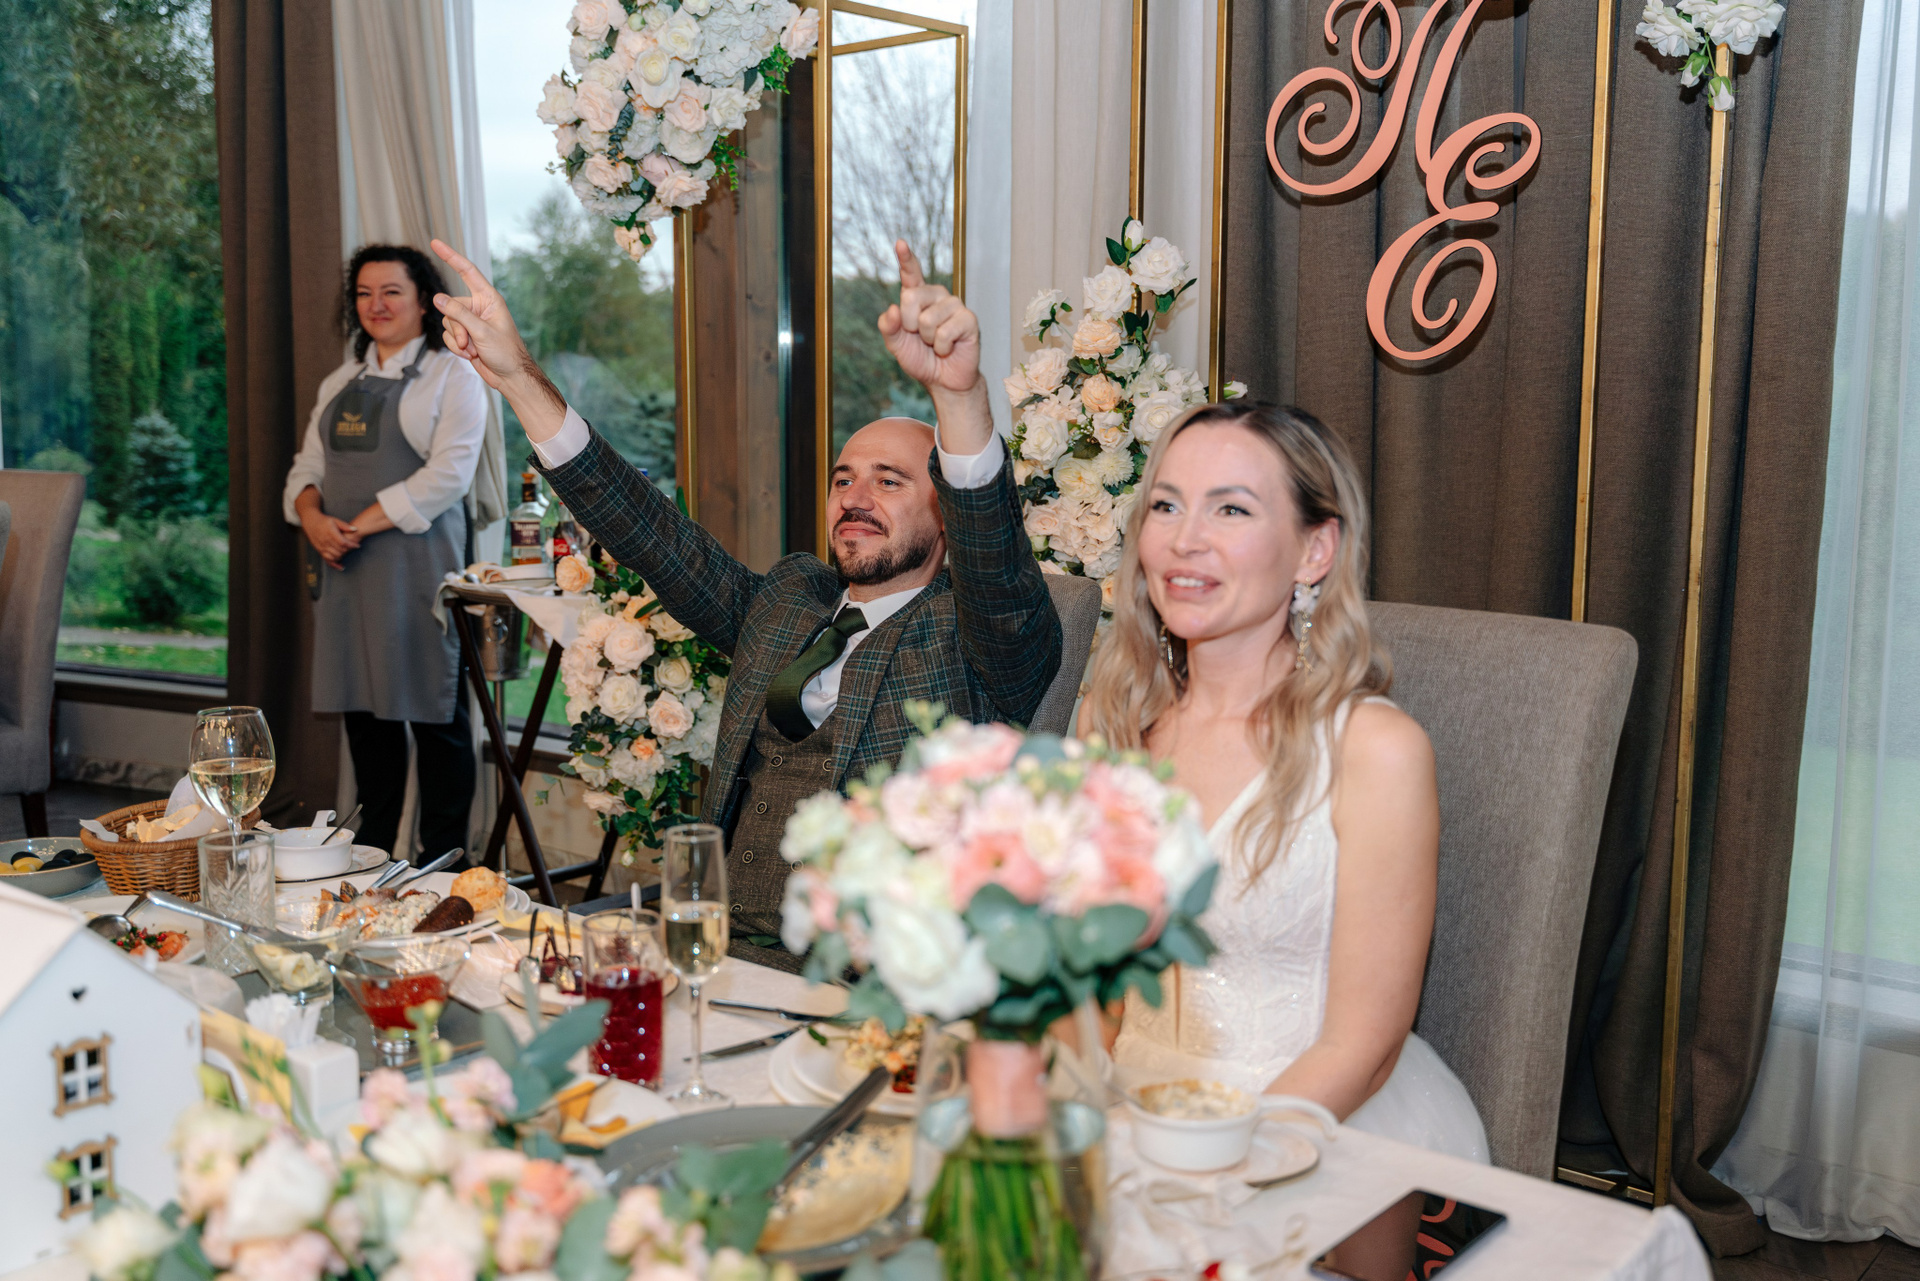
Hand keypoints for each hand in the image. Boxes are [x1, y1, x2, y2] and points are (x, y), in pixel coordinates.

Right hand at [300, 508, 359, 570]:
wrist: (310, 522)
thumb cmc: (324, 520)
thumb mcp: (334, 520)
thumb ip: (345, 526)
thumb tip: (355, 529)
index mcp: (330, 533)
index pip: (343, 542)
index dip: (351, 545)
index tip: (357, 546)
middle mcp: (325, 541)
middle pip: (339, 550)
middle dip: (348, 551)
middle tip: (353, 548)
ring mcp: (321, 546)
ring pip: (334, 556)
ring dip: (342, 556)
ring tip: (347, 554)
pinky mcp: (319, 550)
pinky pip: (327, 560)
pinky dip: (334, 564)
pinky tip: (340, 567)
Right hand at [429, 239, 567, 440]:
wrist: (510, 377)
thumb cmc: (506, 352)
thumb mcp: (482, 331)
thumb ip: (458, 314)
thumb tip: (437, 297)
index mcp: (489, 299)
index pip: (467, 272)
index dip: (451, 256)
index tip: (435, 242)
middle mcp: (478, 307)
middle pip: (450, 306)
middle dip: (456, 327)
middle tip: (469, 342)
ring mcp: (470, 322)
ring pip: (447, 322)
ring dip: (457, 340)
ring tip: (473, 350)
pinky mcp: (465, 336)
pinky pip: (448, 336)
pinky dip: (456, 347)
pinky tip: (470, 355)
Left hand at [877, 240, 980, 394]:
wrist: (943, 380)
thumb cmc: (921, 359)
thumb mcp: (897, 345)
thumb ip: (889, 328)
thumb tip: (892, 309)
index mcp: (918, 297)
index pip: (911, 274)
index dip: (906, 258)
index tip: (900, 243)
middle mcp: (936, 296)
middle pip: (911, 298)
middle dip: (910, 325)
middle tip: (921, 337)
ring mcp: (954, 305)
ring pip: (927, 320)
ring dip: (928, 340)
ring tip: (936, 344)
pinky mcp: (968, 319)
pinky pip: (944, 332)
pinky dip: (942, 347)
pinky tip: (948, 348)